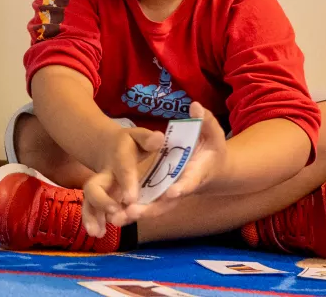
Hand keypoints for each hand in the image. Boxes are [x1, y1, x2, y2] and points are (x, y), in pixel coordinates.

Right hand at [81, 126, 163, 237]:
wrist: (107, 147)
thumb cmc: (130, 144)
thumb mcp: (139, 137)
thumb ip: (148, 139)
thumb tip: (159, 139)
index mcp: (118, 156)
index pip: (123, 168)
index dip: (126, 182)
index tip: (131, 199)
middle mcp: (105, 174)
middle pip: (95, 186)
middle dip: (102, 201)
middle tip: (114, 212)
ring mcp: (99, 188)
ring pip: (90, 201)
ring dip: (93, 216)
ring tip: (98, 232)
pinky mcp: (98, 198)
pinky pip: (92, 209)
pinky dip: (93, 221)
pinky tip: (98, 233)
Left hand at [119, 102, 227, 221]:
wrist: (212, 168)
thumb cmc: (212, 148)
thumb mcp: (212, 132)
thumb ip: (205, 121)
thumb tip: (196, 106)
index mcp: (197, 173)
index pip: (190, 181)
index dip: (183, 187)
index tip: (172, 192)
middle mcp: (183, 187)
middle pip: (167, 202)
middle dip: (151, 209)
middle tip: (133, 211)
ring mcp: (171, 194)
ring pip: (154, 208)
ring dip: (136, 214)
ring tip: (117, 218)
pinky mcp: (160, 196)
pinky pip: (146, 206)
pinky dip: (132, 213)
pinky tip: (113, 217)